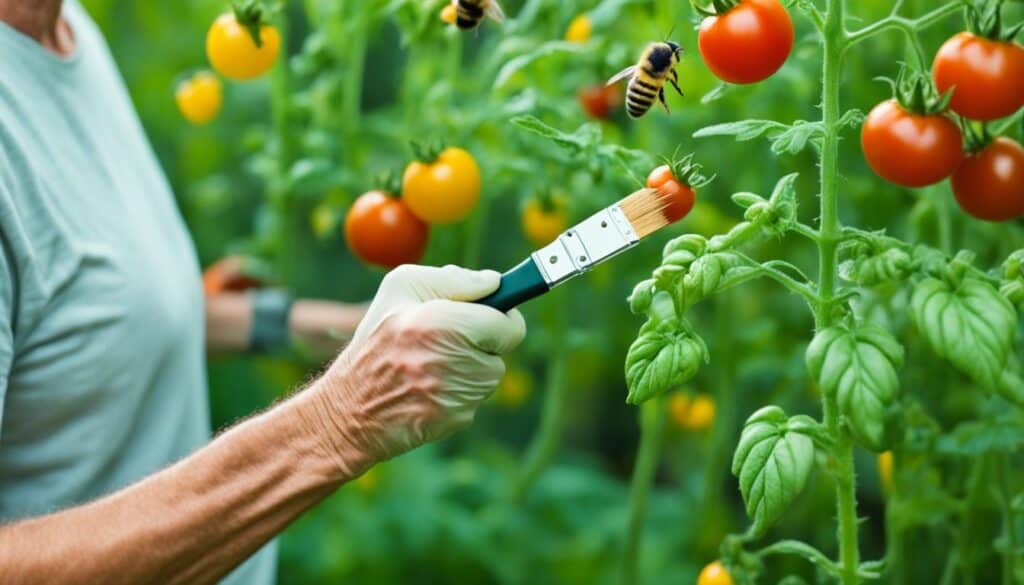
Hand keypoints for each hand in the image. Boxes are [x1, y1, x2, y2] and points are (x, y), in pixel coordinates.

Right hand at [302, 265, 525, 479]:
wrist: (350, 409)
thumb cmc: (377, 341)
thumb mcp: (399, 290)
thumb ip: (451, 279)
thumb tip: (493, 282)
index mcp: (440, 322)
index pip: (506, 324)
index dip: (498, 320)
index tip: (484, 319)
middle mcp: (450, 360)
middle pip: (500, 352)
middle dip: (480, 345)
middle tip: (445, 342)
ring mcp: (454, 394)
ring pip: (489, 377)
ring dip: (469, 370)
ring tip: (430, 367)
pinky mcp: (455, 419)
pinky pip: (475, 401)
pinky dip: (457, 395)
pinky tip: (427, 391)